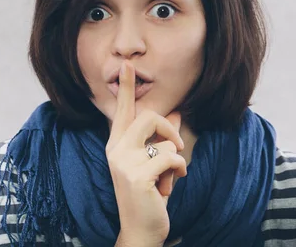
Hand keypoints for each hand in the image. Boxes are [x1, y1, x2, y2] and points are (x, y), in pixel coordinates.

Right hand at [106, 60, 186, 244]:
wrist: (140, 229)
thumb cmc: (148, 195)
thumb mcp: (155, 163)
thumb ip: (161, 138)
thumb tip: (175, 112)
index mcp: (117, 144)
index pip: (122, 110)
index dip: (126, 87)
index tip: (128, 64)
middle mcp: (116, 149)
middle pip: (148, 116)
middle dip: (170, 129)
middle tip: (176, 146)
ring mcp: (124, 162)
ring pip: (164, 141)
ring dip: (175, 159)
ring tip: (169, 177)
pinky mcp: (137, 176)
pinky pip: (171, 158)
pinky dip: (179, 170)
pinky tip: (171, 185)